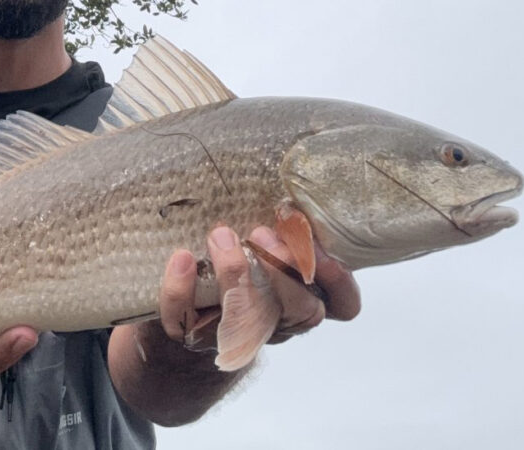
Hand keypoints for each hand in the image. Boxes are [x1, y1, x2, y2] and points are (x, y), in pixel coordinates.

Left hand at [157, 225, 359, 352]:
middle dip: (284, 269)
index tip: (324, 252)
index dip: (340, 283)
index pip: (342, 304)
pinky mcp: (192, 334)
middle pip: (300, 311)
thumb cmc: (236, 264)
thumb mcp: (267, 243)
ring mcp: (235, 333)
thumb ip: (283, 226)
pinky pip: (185, 319)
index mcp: (302, 299)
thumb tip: (287, 188)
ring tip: (221, 235)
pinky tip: (182, 257)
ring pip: (246, 319)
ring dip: (235, 274)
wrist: (183, 312)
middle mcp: (277, 322)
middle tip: (261, 233)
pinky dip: (181, 288)